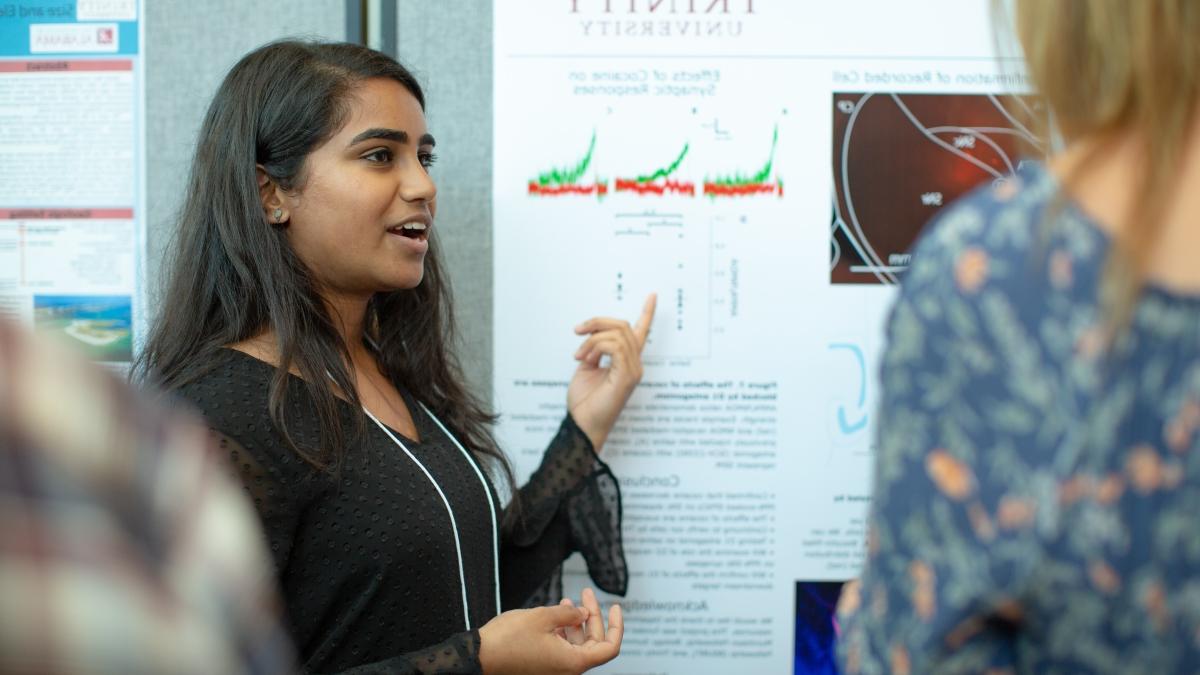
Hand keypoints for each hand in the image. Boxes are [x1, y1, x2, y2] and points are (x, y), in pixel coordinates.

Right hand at [478, 594, 623, 674]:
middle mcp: (566, 670)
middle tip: (586, 593)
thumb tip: (583, 613)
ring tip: (569, 601)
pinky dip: (563, 631)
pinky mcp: (542, 666)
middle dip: (592, 616)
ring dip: (576, 622)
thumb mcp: (544, 617)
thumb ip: (569, 614)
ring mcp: (554, 670)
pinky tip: (556, 613)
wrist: (479, 657)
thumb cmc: (508, 640)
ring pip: (576, 645)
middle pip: (593, 643)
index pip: (609, 647)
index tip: (615, 606)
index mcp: (573, 663)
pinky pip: (562, 649)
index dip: (616, 626)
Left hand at [568, 294, 656, 450]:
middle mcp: (634, 365)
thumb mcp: (586, 368)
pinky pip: (615, 347)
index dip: (647, 313)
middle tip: (578, 331)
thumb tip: (594, 337)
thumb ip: (594, 350)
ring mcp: (633, 370)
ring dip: (592, 338)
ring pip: (618, 334)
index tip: (652, 296)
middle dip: (598, 322)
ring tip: (579, 355)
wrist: (582, 424)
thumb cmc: (584, 402)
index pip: (641, 333)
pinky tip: (585, 359)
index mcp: (626, 362)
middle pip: (623, 326)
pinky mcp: (626, 377)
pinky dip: (596, 347)